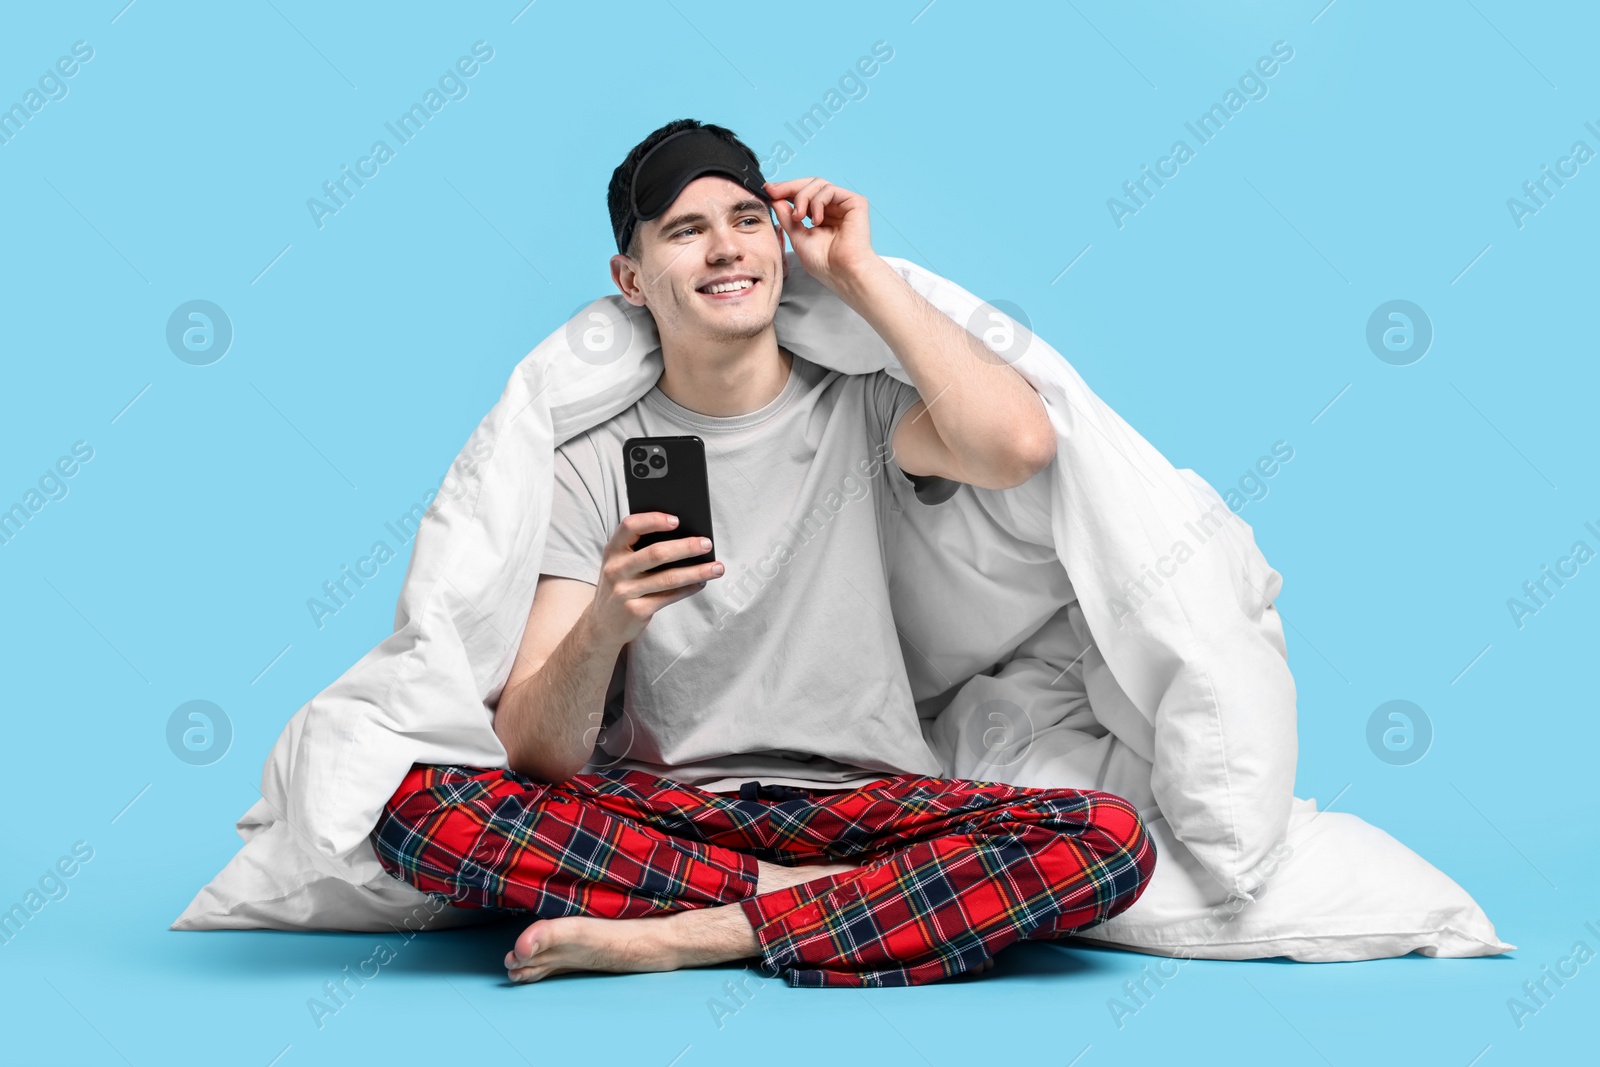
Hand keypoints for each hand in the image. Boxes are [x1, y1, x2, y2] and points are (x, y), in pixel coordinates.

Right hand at [588, 512, 721, 646]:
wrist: (602, 625)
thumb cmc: (620, 585)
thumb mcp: (620, 564)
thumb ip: (640, 549)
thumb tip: (683, 536)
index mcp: (612, 550)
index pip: (630, 526)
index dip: (653, 520)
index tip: (677, 520)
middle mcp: (616, 569)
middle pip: (655, 553)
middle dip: (685, 547)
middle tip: (707, 543)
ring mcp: (625, 591)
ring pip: (667, 578)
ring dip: (696, 571)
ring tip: (717, 567)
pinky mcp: (636, 611)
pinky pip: (668, 597)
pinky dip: (688, 589)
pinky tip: (702, 583)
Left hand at [764, 177, 879, 295]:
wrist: (842, 273)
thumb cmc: (824, 263)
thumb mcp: (797, 237)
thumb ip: (787, 217)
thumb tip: (774, 198)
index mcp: (821, 216)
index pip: (802, 195)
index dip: (785, 190)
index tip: (767, 190)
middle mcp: (833, 208)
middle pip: (809, 185)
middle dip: (788, 187)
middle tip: (773, 192)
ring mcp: (844, 204)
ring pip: (817, 184)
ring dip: (802, 197)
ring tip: (798, 217)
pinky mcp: (855, 202)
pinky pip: (830, 190)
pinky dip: (817, 202)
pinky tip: (816, 220)